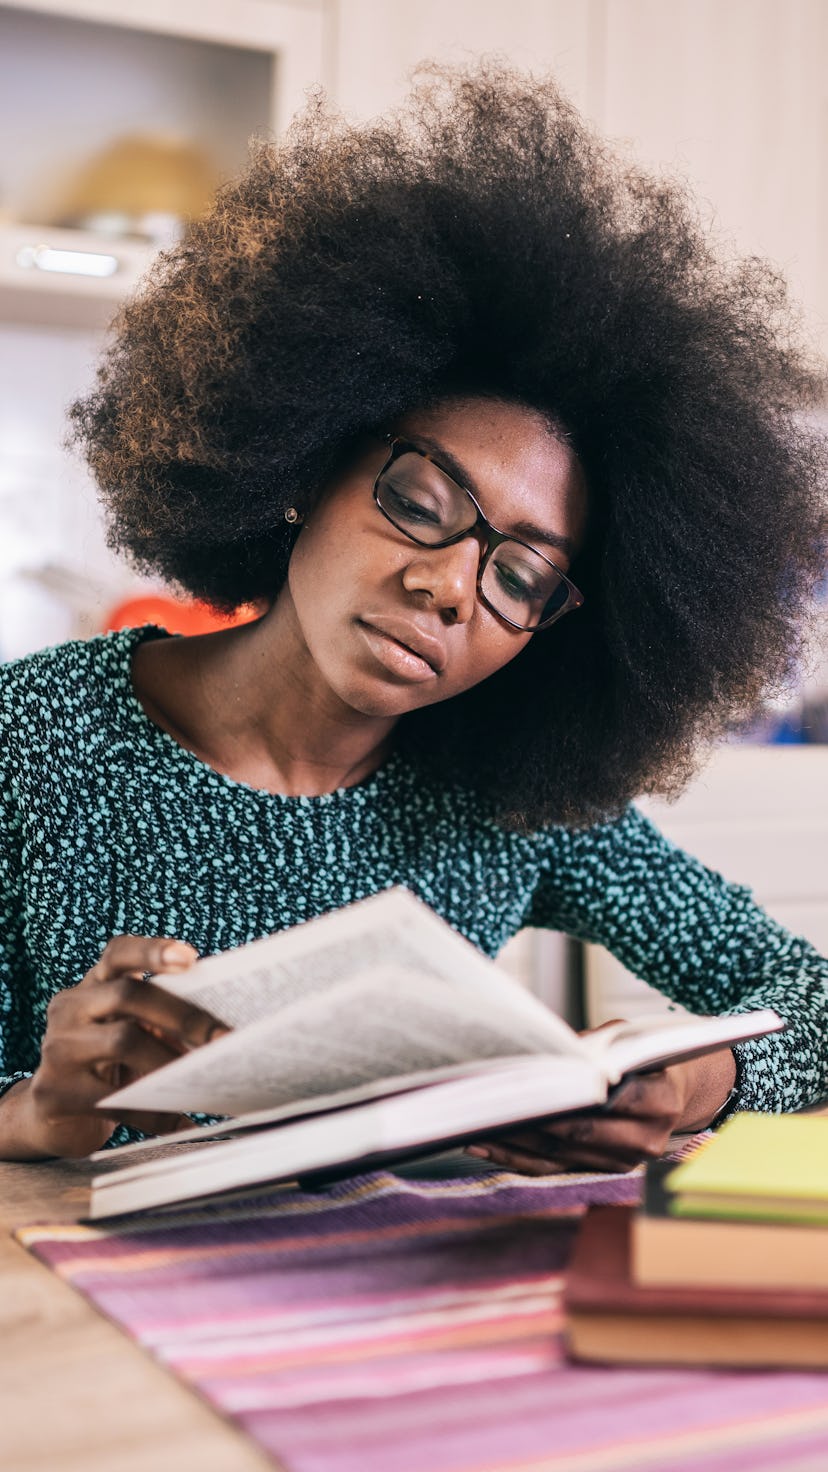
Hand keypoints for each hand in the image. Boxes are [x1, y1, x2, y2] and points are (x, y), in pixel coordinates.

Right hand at [4, 935, 227, 1159]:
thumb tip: (220, 1034)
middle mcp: (69, 1008)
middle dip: (183, 1015)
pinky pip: (114, 1099)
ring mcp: (57, 1049)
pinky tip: (180, 1120)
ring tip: (204, 1079)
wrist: (51, 1118)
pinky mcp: (53, 1092)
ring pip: (123, 1041)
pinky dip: (154, 1112)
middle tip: (224, 1038)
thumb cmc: (107, 1067)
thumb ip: (161, 1023)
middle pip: (128, 995)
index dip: (152, 951)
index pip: (118, 954)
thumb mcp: (128, 1034)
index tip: (190, 957)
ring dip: (171, 1061)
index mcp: (93, 986)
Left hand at [465, 1043, 736, 1175]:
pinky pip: (552, 1169)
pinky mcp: (601, 1171)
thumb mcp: (626, 1039)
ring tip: (475, 1123)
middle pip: (582, 1133)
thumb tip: (549, 1054)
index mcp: (662, 1101)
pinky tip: (484, 1144)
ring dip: (515, 1142)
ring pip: (561, 1155)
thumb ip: (594, 1046)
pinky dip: (516, 1158)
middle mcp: (647, 1140)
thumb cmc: (642, 1055)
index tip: (537, 1086)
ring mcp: (624, 1161)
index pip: (617, 1101)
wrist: (673, 1091)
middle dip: (535, 1119)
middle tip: (493, 1104)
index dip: (577, 1096)